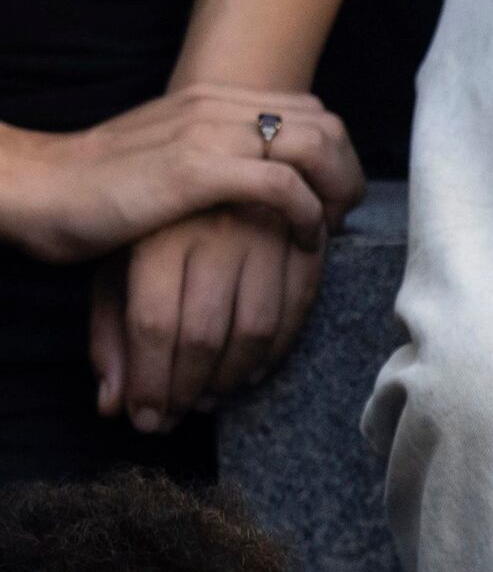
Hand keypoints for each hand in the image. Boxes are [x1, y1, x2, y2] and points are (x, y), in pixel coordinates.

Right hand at [0, 88, 359, 267]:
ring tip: (321, 229)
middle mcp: (215, 106)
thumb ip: (216, 154)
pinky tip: (298, 239)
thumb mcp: (170, 156)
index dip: (336, 156)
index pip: (311, 111)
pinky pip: (283, 184)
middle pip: (326, 124)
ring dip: (334, 193)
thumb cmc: (102, 186)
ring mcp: (206, 133)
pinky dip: (306, 215)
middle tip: (337, 218)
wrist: (41, 188)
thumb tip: (264, 179)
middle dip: (346, 174)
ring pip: (315, 146)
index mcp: (211, 98)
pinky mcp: (196, 170)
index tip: (330, 199)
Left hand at [95, 204, 319, 434]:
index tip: (146, 418)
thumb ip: (110, 333)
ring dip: (232, 379)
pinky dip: (275, 355)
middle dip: (187, 388)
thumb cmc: (150, 225)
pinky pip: (296, 314)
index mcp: (157, 232)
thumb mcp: (116, 266)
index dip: (150, 379)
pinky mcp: (303, 244)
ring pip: (254, 330)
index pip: (153, 322)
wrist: (210, 153)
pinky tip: (250, 372)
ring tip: (211, 397)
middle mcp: (210, 232)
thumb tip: (114, 405)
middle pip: (202, 332)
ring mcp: (262, 236)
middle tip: (176, 417)